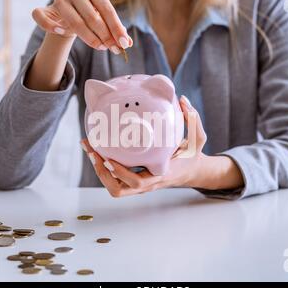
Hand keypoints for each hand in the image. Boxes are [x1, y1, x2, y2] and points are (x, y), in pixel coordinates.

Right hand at [32, 0, 132, 52]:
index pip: (107, 9)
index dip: (116, 28)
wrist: (69, 16)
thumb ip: (116, 30)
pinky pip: (43, 18)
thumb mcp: (105, 20)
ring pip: (74, 22)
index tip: (123, 43)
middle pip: (92, 17)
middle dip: (105, 36)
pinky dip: (52, 27)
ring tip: (99, 47)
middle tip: (112, 49)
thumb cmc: (92, 17)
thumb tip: (127, 43)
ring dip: (89, 38)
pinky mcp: (45, 9)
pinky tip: (63, 33)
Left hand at [81, 96, 244, 196]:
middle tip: (92, 151)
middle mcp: (147, 183)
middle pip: (118, 188)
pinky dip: (104, 168)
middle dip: (102, 172)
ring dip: (99, 171)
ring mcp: (139, 186)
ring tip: (89, 147)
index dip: (121, 173)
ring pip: (113, 187)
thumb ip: (194, 120)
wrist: (191, 172)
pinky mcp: (134, 182)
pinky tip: (97, 148)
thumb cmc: (192, 156)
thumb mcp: (198, 139)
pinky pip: (115, 180)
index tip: (109, 160)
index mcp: (159, 175)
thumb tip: (183, 99)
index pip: (137, 182)